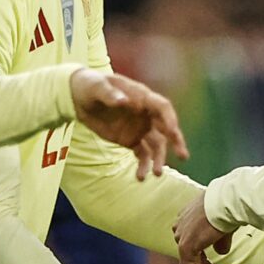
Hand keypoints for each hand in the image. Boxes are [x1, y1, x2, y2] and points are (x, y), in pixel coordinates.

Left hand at [73, 70, 188, 177]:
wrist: (80, 98)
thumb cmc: (91, 86)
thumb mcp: (97, 87)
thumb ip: (110, 94)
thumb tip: (125, 102)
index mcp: (142, 97)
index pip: (162, 107)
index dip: (169, 118)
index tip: (172, 131)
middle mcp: (146, 114)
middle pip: (167, 128)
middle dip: (176, 141)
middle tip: (183, 155)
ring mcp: (140, 128)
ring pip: (156, 145)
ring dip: (158, 159)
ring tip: (157, 174)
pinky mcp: (131, 140)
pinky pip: (142, 155)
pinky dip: (143, 166)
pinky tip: (140, 177)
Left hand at [173, 192, 233, 263]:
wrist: (228, 202)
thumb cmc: (231, 208)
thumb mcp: (225, 226)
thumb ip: (220, 240)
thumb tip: (220, 252)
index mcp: (188, 219)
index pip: (194, 246)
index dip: (204, 263)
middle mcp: (181, 228)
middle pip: (192, 259)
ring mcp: (182, 237)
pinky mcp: (186, 247)